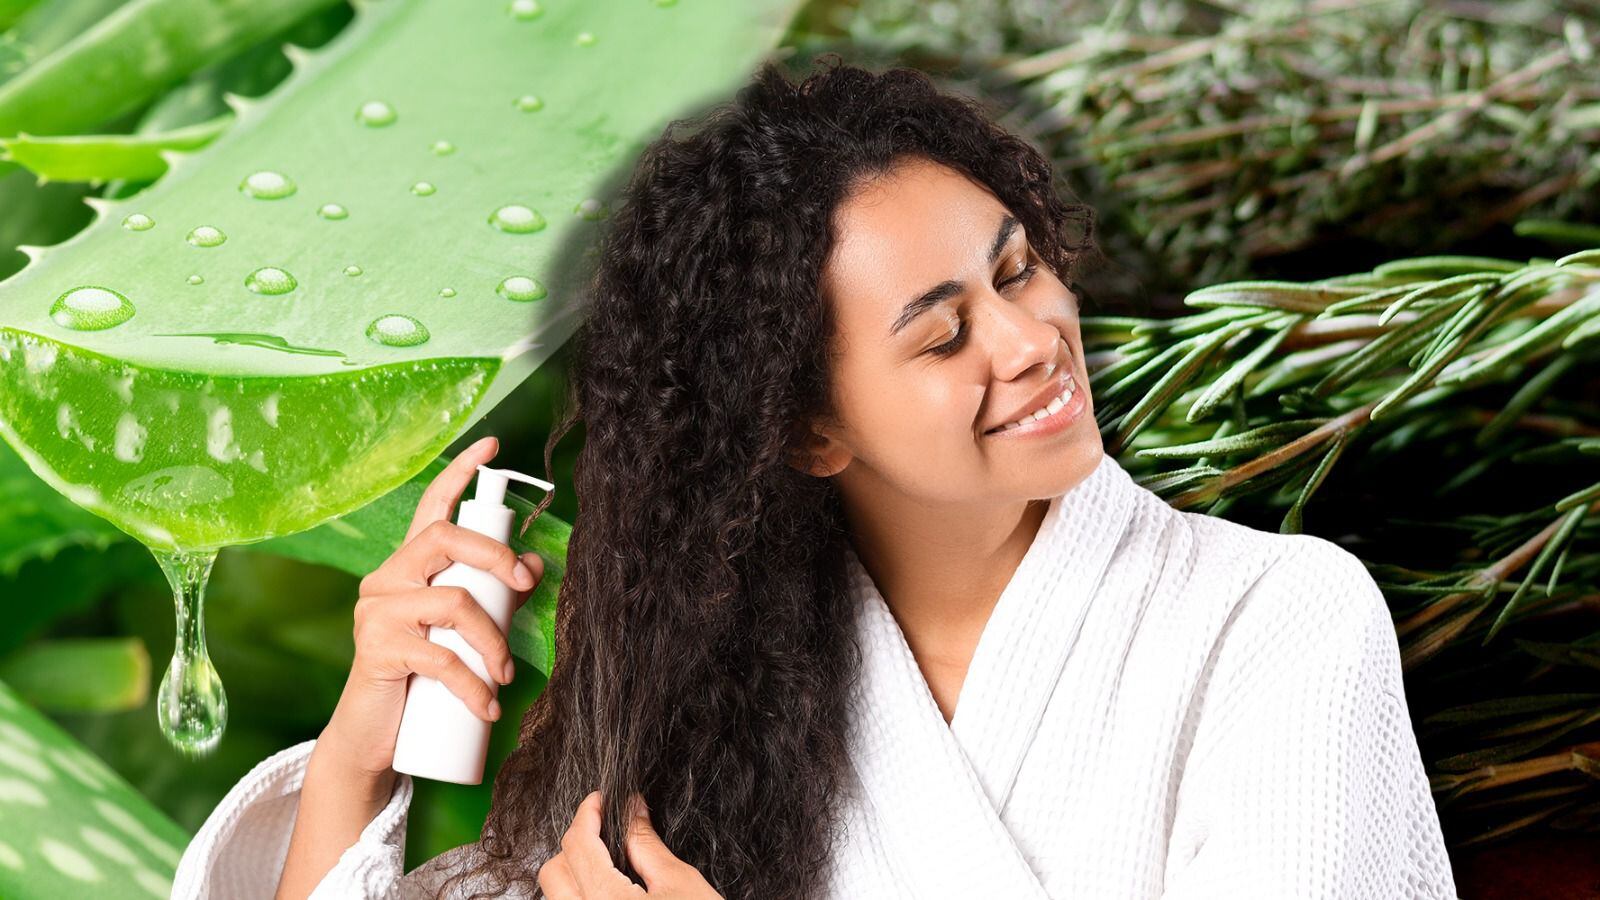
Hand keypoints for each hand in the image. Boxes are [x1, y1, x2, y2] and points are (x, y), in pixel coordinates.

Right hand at [320, 434, 544, 779]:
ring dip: (493, 641)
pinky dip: (473, 684)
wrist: (373, 737)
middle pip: (445, 540)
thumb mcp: (462, 633)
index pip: (433, 507)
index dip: (460, 472)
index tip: (492, 445)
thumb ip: (493, 598)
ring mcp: (377, 611)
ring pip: (452, 602)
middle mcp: (387, 578)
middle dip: (496, 557)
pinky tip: (487, 705)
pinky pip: (439, 657)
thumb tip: (533, 566)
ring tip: (505, 675)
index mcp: (410, 567)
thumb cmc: (424, 679)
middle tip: (523, 589)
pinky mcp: (376, 649)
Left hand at [537, 791, 723, 898]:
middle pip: (553, 871)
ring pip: (556, 899)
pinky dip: (582, 898)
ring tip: (609, 864)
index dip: (586, 812)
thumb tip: (631, 809)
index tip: (599, 799)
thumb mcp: (680, 884)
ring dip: (574, 874)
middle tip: (604, 828)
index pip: (577, 844)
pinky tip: (609, 894)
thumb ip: (646, 843)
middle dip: (574, 843)